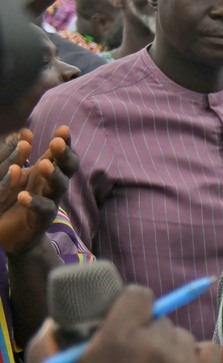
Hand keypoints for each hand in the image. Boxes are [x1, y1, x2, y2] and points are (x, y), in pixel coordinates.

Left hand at [0, 127, 77, 257]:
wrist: (15, 234)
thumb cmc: (18, 198)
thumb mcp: (17, 173)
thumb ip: (21, 154)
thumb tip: (25, 131)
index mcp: (49, 172)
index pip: (61, 155)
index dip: (65, 142)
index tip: (63, 128)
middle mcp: (53, 185)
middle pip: (67, 168)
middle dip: (64, 155)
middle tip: (57, 143)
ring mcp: (51, 202)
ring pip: (59, 188)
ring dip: (54, 175)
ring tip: (44, 165)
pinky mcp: (42, 219)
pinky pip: (42, 210)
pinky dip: (34, 202)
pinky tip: (24, 196)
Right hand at [28, 284, 217, 362]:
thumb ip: (44, 345)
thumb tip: (54, 321)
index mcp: (116, 340)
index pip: (138, 295)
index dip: (130, 303)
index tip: (123, 318)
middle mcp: (154, 347)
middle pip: (160, 318)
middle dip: (144, 330)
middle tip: (131, 355)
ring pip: (182, 335)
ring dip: (169, 345)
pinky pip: (209, 349)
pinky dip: (197, 355)